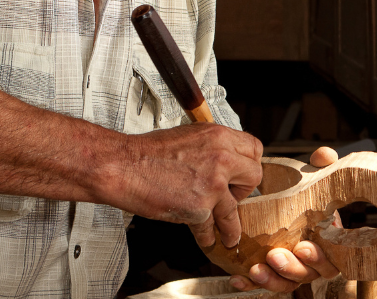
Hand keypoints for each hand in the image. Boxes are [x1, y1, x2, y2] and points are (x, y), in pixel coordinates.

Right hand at [109, 123, 263, 248]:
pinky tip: (206, 239)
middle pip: (253, 176)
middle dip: (244, 190)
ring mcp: (213, 184)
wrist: (123, 166)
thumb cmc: (147, 152)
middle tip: (234, 198)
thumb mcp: (189, 136)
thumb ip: (212, 148)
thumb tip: (225, 161)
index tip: (243, 175)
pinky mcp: (200, 207)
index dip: (249, 164)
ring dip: (232, 227)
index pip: (254, 149)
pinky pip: (211, 226)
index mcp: (219, 136)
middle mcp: (222, 157)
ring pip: (235, 210)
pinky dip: (207, 236)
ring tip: (231, 236)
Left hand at [229, 147, 342, 292]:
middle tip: (274, 256)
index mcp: (327, 242)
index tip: (303, 246)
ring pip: (285, 283)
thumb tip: (324, 156)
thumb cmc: (303, 196)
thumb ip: (321, 166)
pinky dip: (250, 284)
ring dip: (271, 279)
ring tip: (255, 268)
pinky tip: (237, 278)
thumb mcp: (312, 177)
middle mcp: (310, 260)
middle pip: (307, 275)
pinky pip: (261, 285)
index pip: (331, 260)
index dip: (320, 258)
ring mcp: (290, 269)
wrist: (282, 204)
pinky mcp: (270, 273)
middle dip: (291, 268)